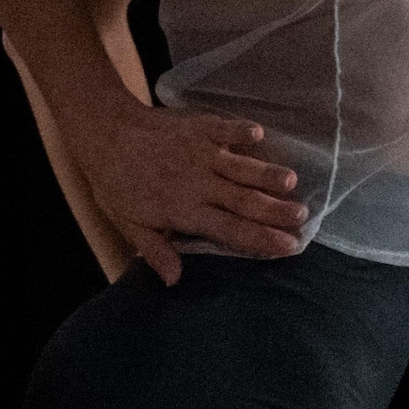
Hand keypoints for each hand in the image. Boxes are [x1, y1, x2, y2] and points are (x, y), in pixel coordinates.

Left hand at [69, 96, 307, 280]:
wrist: (104, 132)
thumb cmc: (115, 182)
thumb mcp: (128, 223)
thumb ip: (155, 251)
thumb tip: (174, 281)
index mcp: (185, 210)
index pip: (230, 230)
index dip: (261, 240)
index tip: (288, 246)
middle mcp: (199, 183)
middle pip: (245, 201)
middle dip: (276, 212)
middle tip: (303, 219)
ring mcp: (202, 153)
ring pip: (242, 167)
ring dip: (268, 175)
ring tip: (293, 184)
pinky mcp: (200, 127)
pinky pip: (227, 129)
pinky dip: (243, 132)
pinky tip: (262, 135)